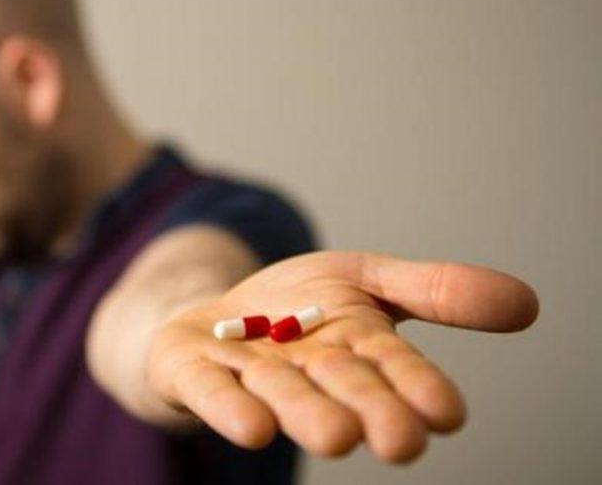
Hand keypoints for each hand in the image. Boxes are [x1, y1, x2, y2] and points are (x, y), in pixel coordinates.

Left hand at [147, 251, 537, 462]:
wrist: (212, 311)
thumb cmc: (295, 307)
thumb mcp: (366, 279)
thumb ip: (435, 291)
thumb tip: (527, 303)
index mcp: (353, 348)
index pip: (391, 366)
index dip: (417, 388)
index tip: (447, 413)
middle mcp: (306, 371)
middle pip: (341, 389)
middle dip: (370, 411)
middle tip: (400, 441)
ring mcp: (248, 374)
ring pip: (280, 393)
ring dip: (306, 414)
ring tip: (335, 437)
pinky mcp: (193, 373)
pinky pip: (211, 391)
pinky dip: (229, 407)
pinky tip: (250, 427)